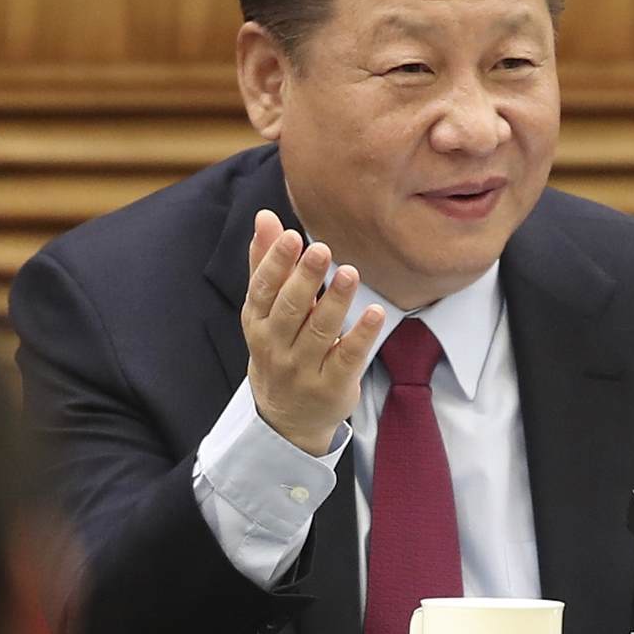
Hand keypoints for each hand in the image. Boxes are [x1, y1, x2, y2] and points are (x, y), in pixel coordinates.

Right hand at [241, 209, 384, 454]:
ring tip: (350, 273)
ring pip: (320, 332)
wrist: (286, 417)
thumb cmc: (278, 349)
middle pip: (291, 309)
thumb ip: (266, 263)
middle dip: (305, 279)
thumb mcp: (266, 311)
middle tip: (322, 249)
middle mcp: (276, 347)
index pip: (264, 290)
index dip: (277, 263)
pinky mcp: (332, 387)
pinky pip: (348, 358)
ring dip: (336, 301)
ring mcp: (304, 370)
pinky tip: (376, 313)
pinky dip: (361, 335)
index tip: (293, 236)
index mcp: (257, 323)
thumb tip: (265, 216)